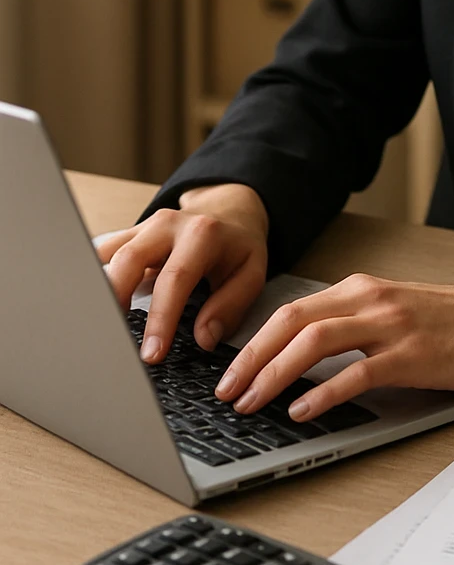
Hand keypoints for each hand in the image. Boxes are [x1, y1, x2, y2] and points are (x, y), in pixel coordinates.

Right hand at [95, 184, 269, 361]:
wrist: (228, 210)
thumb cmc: (238, 246)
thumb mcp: (252, 272)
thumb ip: (231, 305)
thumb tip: (205, 338)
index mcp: (202, 235)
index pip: (175, 279)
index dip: (161, 319)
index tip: (152, 353)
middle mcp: (168, 225)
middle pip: (129, 260)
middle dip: (115, 302)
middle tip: (112, 342)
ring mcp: (144, 227)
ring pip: (109, 255)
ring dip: (99, 291)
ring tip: (96, 328)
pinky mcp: (129, 233)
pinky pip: (103, 253)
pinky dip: (93, 277)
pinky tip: (90, 305)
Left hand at [214, 274, 453, 421]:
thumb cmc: (453, 323)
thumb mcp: (394, 313)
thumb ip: (353, 327)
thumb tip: (302, 360)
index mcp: (361, 289)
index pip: (290, 310)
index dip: (253, 341)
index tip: (229, 371)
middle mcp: (369, 299)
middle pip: (290, 321)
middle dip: (250, 359)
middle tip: (225, 392)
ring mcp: (390, 326)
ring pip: (313, 342)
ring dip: (273, 374)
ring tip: (252, 403)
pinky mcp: (411, 355)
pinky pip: (355, 373)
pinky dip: (322, 392)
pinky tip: (302, 411)